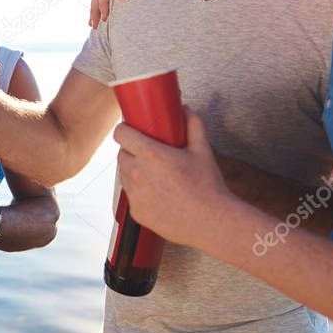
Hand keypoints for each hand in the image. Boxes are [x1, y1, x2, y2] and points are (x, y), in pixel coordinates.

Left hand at [115, 108, 237, 247]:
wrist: (211, 222)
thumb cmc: (207, 186)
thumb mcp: (203, 150)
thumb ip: (193, 125)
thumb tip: (186, 109)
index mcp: (150, 155)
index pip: (121, 134)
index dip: (124, 130)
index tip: (130, 130)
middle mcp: (137, 174)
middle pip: (121, 155)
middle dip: (131, 151)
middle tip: (147, 153)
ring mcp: (135, 195)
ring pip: (124, 176)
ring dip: (133, 171)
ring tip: (152, 174)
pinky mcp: (136, 213)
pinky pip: (131, 196)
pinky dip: (139, 192)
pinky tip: (157, 194)